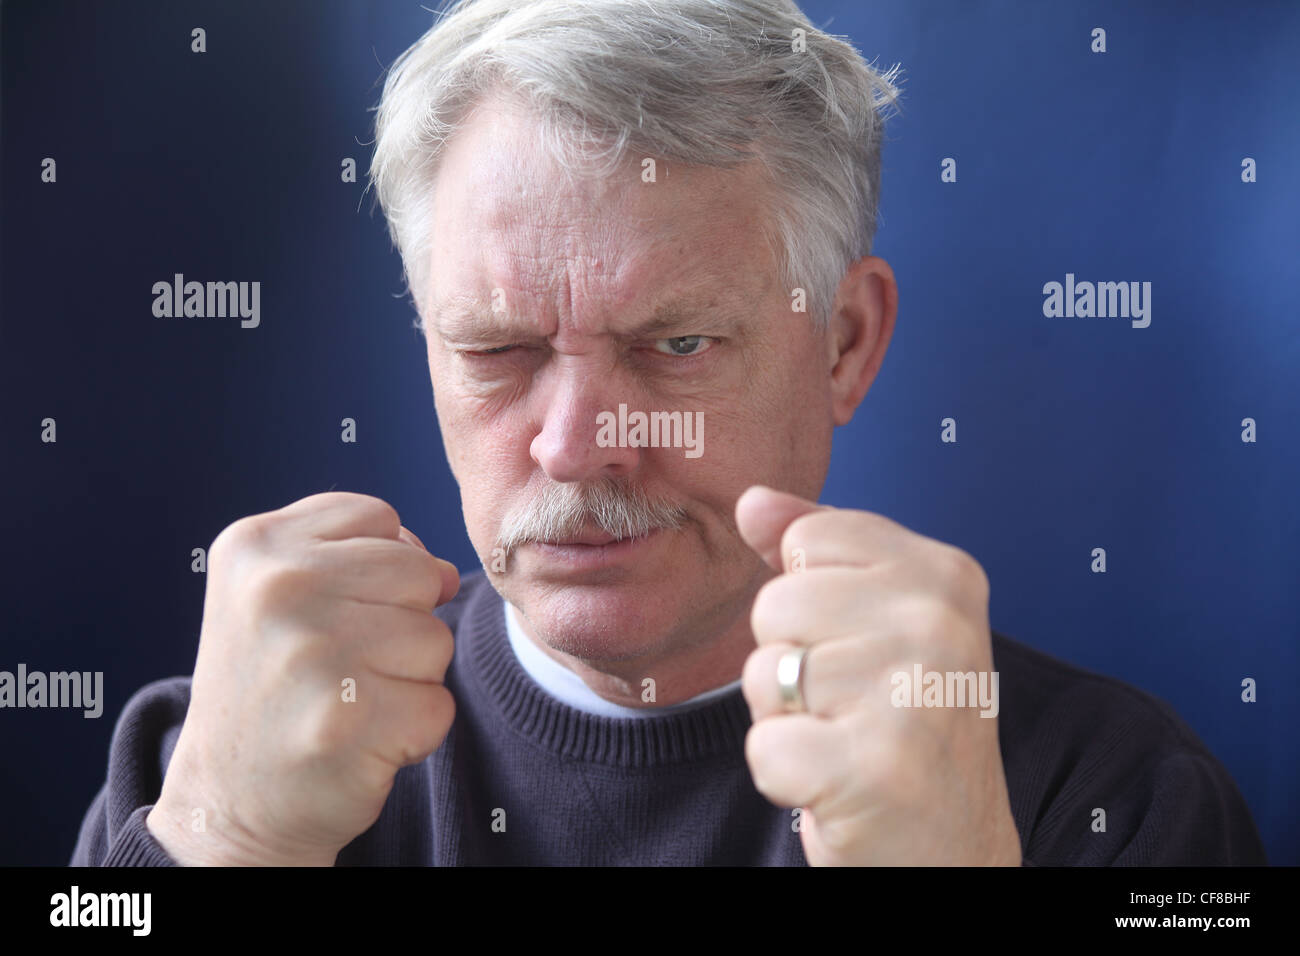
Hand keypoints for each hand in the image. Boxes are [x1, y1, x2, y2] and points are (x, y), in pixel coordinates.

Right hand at [146, 492, 458, 865]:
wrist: (226, 805)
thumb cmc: (272, 685)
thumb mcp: (277, 593)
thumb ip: (358, 554)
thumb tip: (445, 572)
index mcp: (255, 545)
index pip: (378, 517)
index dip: (375, 567)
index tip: (325, 612)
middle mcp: (280, 589)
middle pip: (419, 573)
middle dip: (400, 620)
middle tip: (337, 665)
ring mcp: (315, 655)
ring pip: (436, 639)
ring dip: (408, 677)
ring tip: (345, 700)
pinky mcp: (353, 722)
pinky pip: (439, 704)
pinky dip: (413, 729)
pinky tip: (358, 739)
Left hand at [735, 485, 1020, 865]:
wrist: (952, 848)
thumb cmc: (905, 727)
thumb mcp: (879, 621)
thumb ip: (818, 551)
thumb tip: (752, 502)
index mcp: (945, 575)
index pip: (808, 539)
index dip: (812, 602)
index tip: (863, 647)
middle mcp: (938, 623)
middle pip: (775, 603)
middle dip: (791, 663)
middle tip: (852, 708)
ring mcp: (911, 694)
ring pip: (762, 673)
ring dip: (787, 720)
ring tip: (845, 741)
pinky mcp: (874, 768)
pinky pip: (764, 746)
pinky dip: (785, 776)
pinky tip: (836, 785)